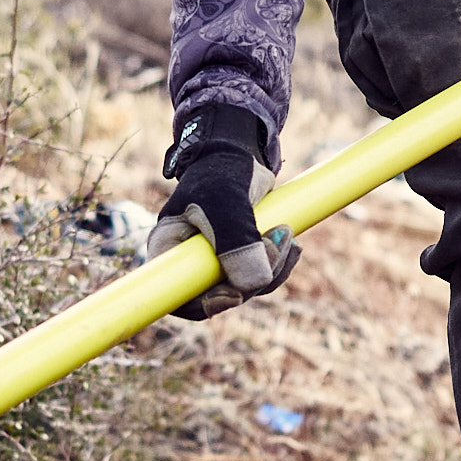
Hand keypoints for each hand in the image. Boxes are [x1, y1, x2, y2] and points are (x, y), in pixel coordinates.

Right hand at [145, 106, 299, 320]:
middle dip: (253, 279)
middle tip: (279, 245)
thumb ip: (235, 242)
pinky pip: (260, 276)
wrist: (240, 154)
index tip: (233, 295)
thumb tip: (252, 286)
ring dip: (273, 267)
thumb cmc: (221, 173)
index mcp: (169, 249)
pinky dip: (279, 263)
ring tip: (287, 232)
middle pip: (218, 296)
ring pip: (245, 287)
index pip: (176, 296)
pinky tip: (292, 242)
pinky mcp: (239, 257)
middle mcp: (188, 261)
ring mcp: (215, 262)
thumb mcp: (226, 203)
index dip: (203, 306)